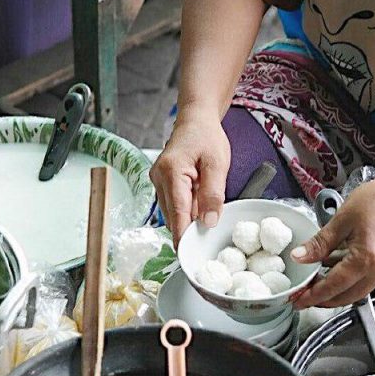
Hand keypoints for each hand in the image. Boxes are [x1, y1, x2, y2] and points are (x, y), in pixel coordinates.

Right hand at [149, 110, 229, 245]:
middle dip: (190, 226)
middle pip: (173, 216)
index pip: (177, 212)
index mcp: (171, 172)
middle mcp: (158, 178)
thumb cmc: (206, 137)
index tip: (187, 255)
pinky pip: (173, 204)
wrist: (195, 120)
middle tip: (209, 232)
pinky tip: (198, 199)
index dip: (183, 236)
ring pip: (172, 212)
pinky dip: (186, 208)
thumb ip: (213, 194)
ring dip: (189, 216)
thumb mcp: (217, 164)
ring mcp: (157, 182)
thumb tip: (209, 222)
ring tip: (206, 205)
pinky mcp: (161, 184)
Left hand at [290, 173, 374, 308]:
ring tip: (314, 284)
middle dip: (323, 300)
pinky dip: (346, 282)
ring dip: (334, 292)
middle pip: (346, 297)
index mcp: (365, 260)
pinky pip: (363, 281)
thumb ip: (320, 243)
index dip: (313, 296)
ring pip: (355, 292)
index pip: (333, 286)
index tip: (297, 300)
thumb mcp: (342, 219)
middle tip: (302, 297)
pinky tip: (332, 270)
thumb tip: (300, 257)